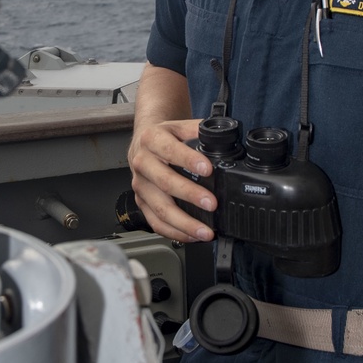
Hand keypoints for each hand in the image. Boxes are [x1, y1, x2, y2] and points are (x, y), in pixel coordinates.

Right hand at [127, 117, 215, 242]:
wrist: (143, 143)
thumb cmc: (164, 136)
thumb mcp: (179, 126)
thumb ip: (198, 129)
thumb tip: (222, 134)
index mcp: (152, 140)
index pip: (170, 150)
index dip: (188, 160)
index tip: (208, 169)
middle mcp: (142, 163)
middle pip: (165, 182)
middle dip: (190, 195)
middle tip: (211, 203)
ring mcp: (140, 185)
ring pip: (160, 208)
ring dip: (184, 222)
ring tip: (205, 231)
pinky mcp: (141, 202)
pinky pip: (156, 222)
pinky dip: (175, 232)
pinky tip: (191, 236)